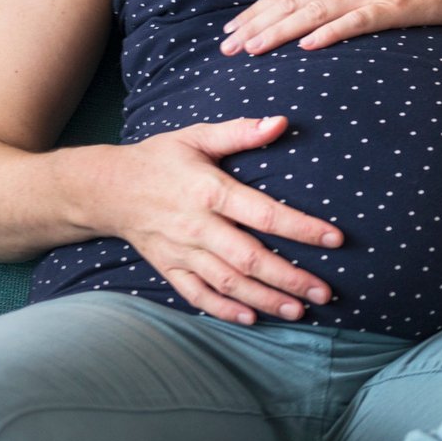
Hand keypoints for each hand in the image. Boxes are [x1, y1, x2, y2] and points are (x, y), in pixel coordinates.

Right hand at [103, 115, 343, 325]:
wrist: (106, 189)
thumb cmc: (159, 159)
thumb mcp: (197, 137)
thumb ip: (240, 131)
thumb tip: (281, 121)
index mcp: (210, 192)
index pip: (263, 213)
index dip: (301, 228)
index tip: (335, 239)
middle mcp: (197, 227)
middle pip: (249, 258)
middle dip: (290, 277)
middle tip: (325, 292)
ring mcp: (182, 252)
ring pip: (228, 282)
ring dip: (265, 299)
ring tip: (299, 310)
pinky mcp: (169, 268)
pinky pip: (197, 295)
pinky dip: (223, 309)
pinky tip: (252, 318)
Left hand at [221, 0, 441, 54]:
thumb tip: (321, 0)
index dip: (258, 10)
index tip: (232, 29)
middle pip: (292, 0)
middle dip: (255, 24)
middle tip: (226, 47)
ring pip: (313, 12)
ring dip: (278, 31)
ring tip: (252, 49)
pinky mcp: (393, 7)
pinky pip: (355, 22)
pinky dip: (329, 33)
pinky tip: (307, 46)